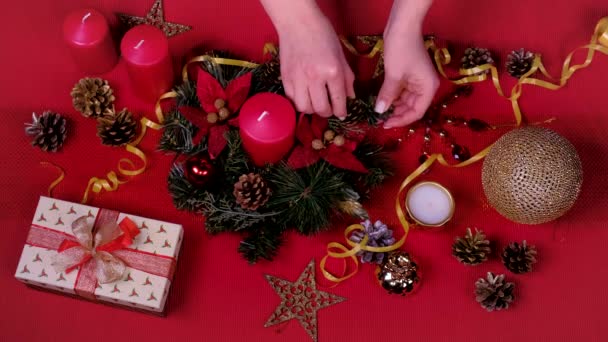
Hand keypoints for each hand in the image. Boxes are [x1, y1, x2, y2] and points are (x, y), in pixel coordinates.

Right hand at [260, 0, 353, 118]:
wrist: (298, 22)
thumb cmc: (323, 34)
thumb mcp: (341, 55)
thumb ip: (347, 78)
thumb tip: (350, 97)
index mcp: (332, 71)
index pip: (339, 101)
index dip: (341, 111)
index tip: (342, 114)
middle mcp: (315, 78)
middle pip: (321, 109)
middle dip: (328, 113)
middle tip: (330, 109)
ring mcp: (298, 79)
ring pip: (305, 108)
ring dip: (312, 109)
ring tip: (316, 103)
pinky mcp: (285, 78)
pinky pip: (292, 99)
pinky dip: (300, 101)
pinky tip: (305, 95)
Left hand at [375, 0, 438, 128]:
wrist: (402, 26)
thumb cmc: (401, 49)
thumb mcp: (393, 75)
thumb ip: (388, 95)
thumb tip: (379, 112)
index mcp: (428, 88)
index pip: (416, 112)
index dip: (401, 120)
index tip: (385, 124)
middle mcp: (426, 86)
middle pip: (412, 108)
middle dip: (397, 114)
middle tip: (379, 119)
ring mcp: (418, 81)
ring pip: (406, 100)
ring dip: (394, 106)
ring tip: (379, 111)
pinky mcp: (410, 76)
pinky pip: (402, 91)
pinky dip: (393, 97)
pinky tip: (382, 100)